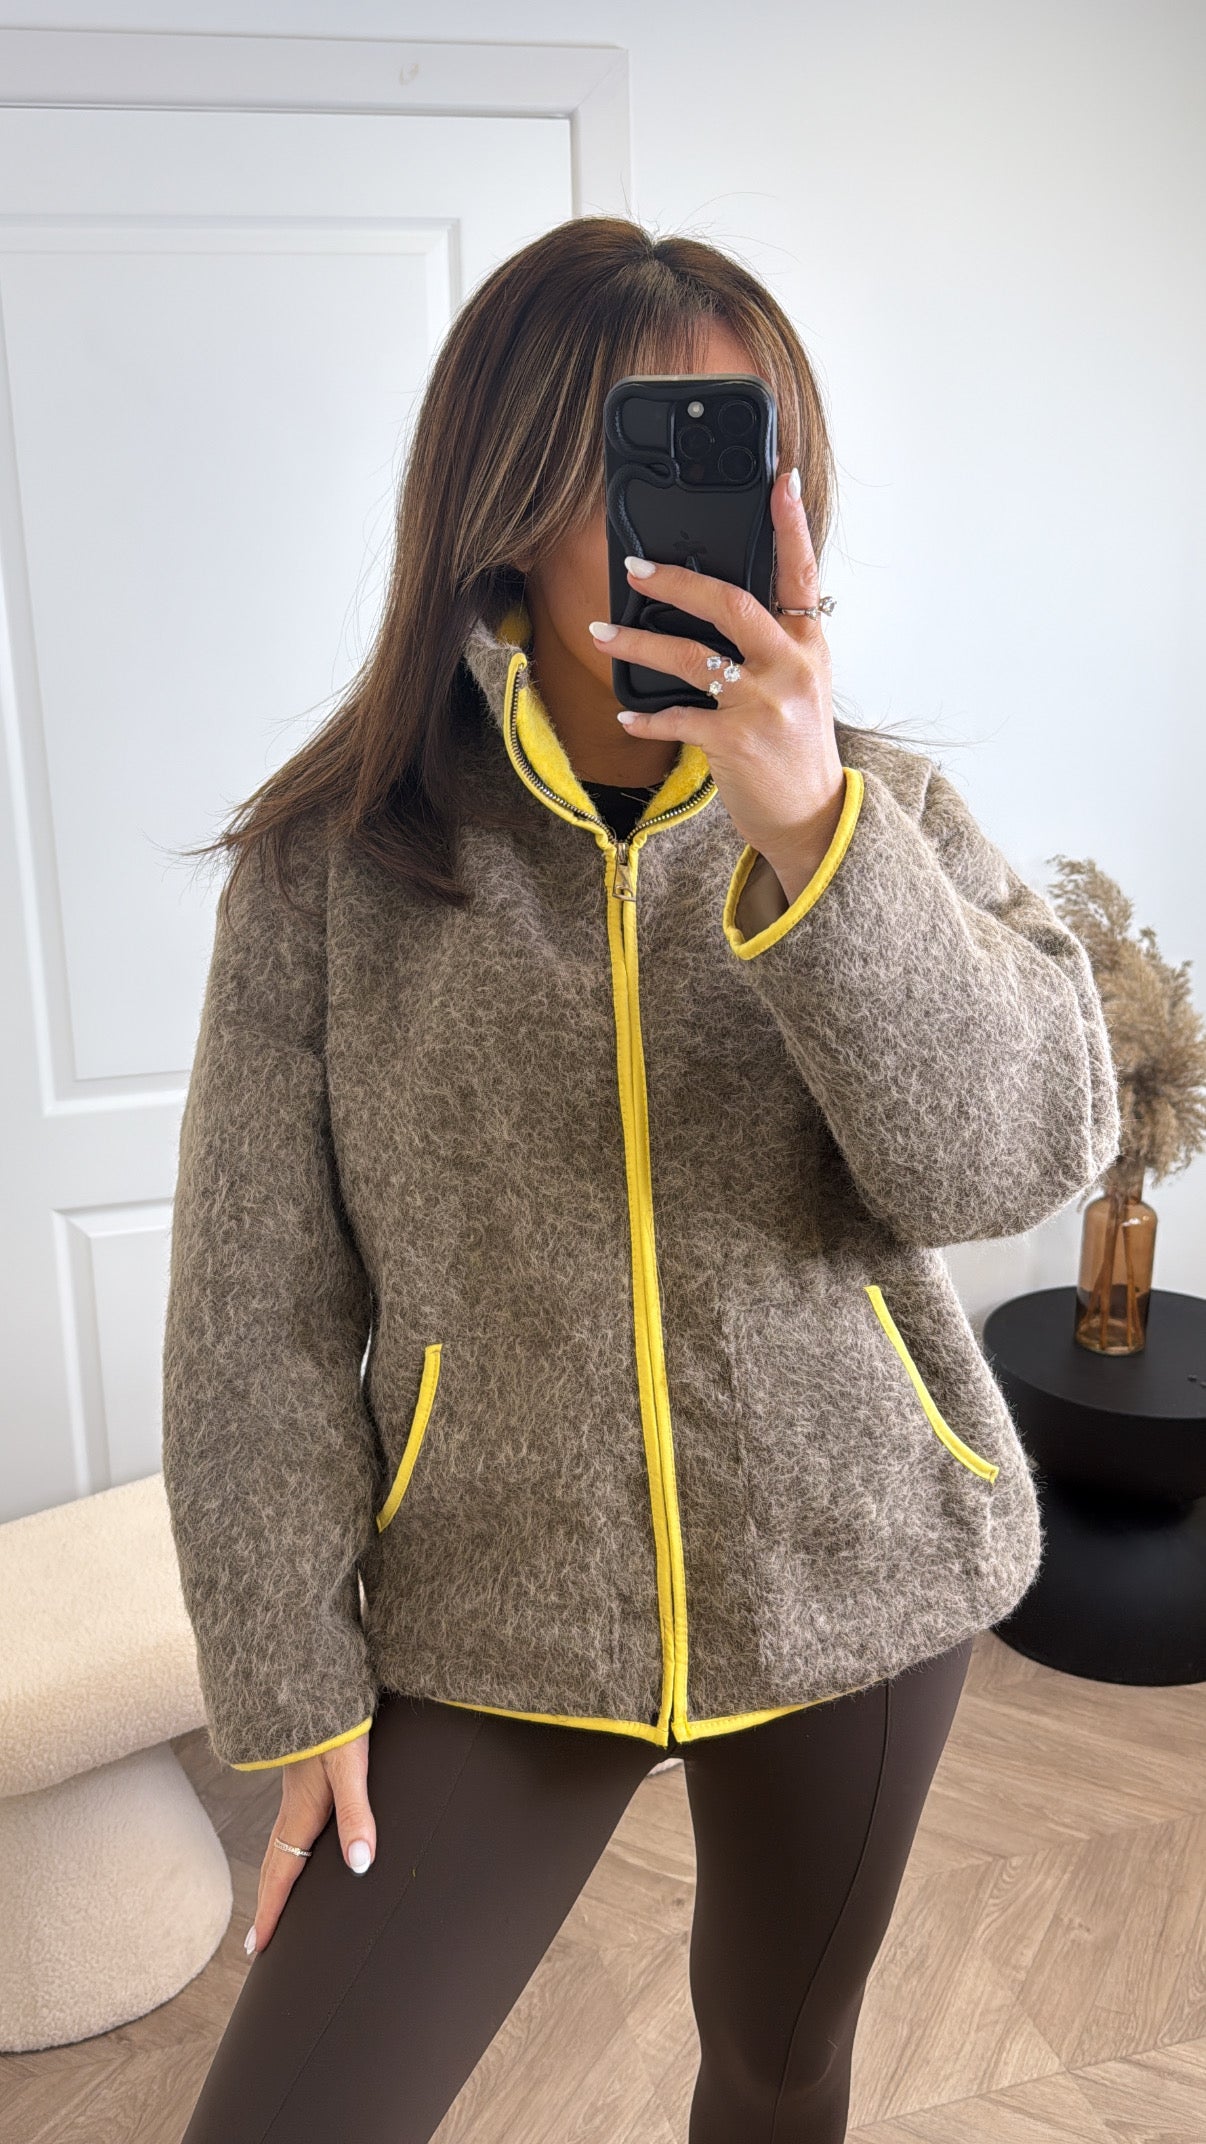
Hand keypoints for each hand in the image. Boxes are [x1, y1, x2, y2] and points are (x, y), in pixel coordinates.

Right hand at [245, 1732, 375, 1956]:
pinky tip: (296, 1847)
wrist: (313, 1684)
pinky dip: (284, 1851)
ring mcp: (296, 1792)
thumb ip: (356, 1814)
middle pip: (275, 1866)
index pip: (282, 1874)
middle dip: (267, 1905)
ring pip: (280, 1845)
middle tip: (258, 1943)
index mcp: (301, 1812)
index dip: (272, 1912)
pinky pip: (288, 1827)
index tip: (260, 1948)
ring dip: (274, 1879)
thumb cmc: (335, 1724)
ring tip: (272, 1902)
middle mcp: (293, 1807)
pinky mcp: (304, 1777)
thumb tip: (360, 1863)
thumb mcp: (351, 1767)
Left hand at [588, 466, 845, 904]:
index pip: (801, 574)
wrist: (812, 817)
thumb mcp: (801, 686)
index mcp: (807, 646)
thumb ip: (773, 645)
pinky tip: (626, 711)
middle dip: (676, 579)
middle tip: (634, 567)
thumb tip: (718, 608)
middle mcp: (789, 667)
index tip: (777, 482)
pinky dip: (646, 715)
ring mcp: (762, 703)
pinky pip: (677, 716)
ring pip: (689, 655)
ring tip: (602, 634)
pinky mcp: (734, 740)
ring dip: (637, 642)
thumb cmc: (797, 749)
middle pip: (729, 602)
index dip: (790, 525)